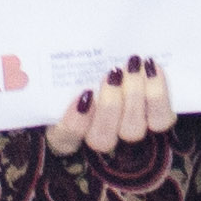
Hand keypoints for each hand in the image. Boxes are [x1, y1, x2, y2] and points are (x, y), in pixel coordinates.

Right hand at [43, 56, 174, 158]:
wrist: (135, 77)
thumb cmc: (95, 75)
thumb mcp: (75, 78)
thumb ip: (70, 76)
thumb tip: (39, 60)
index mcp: (71, 133)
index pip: (65, 139)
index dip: (73, 123)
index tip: (84, 94)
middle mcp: (100, 140)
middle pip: (101, 138)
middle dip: (109, 106)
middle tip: (113, 74)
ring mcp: (130, 136)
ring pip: (132, 130)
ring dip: (134, 96)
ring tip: (134, 66)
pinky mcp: (157, 126)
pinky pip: (160, 119)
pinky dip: (158, 94)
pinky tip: (152, 69)